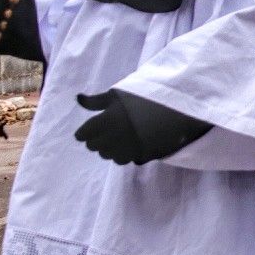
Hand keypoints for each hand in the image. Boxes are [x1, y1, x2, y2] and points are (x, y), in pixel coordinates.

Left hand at [74, 90, 212, 164]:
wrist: (176, 108)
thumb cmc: (144, 97)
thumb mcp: (118, 94)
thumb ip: (96, 101)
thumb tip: (78, 99)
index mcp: (108, 119)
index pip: (85, 133)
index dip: (83, 132)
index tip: (85, 131)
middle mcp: (116, 137)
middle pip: (96, 147)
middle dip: (95, 141)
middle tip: (102, 133)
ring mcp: (130, 148)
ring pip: (109, 156)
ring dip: (108, 149)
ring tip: (115, 139)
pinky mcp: (142, 155)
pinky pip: (125, 160)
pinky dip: (122, 154)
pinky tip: (127, 145)